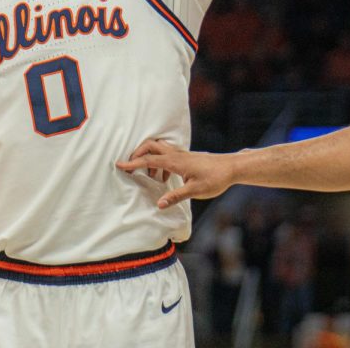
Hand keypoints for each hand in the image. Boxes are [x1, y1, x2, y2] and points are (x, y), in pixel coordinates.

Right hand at [116, 139, 232, 207]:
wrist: (231, 168)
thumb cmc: (215, 178)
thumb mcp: (195, 191)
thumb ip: (175, 196)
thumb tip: (158, 204)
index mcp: (175, 162)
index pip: (148, 160)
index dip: (132, 163)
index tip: (118, 165)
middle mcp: (176, 154)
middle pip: (150, 145)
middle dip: (138, 153)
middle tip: (132, 167)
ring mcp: (181, 154)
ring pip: (158, 148)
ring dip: (149, 159)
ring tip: (151, 177)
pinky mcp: (186, 157)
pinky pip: (166, 154)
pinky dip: (160, 162)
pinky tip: (165, 178)